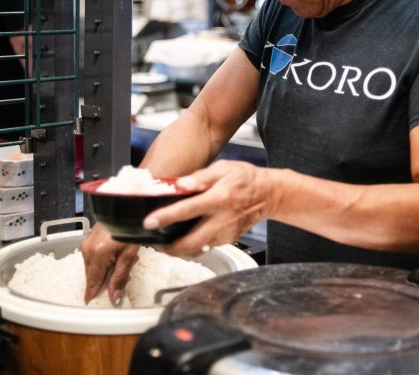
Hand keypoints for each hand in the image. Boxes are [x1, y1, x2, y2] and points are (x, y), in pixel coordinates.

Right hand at [80, 223, 139, 305]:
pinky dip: (104, 260)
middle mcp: (87, 249)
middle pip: (91, 275)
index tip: (91, 305)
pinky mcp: (89, 238)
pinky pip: (93, 256)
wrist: (129, 210)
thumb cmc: (132, 230)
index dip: (92, 294)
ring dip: (105, 270)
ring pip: (92, 266)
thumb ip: (120, 278)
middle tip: (123, 277)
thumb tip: (114, 298)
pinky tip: (117, 255)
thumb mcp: (129, 256)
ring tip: (123, 262)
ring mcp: (87, 243)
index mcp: (97, 255)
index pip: (92, 282)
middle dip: (104, 281)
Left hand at [145, 160, 271, 255]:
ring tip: (167, 241)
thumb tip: (181, 184)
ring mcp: (227, 233)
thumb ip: (201, 176)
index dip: (166, 217)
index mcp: (219, 198)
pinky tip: (187, 236)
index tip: (149, 222)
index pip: (187, 210)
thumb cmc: (245, 179)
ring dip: (180, 248)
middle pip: (191, 242)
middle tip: (155, 242)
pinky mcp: (229, 240)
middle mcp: (223, 219)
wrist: (269, 194)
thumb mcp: (223, 168)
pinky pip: (207, 246)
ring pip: (198, 249)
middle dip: (169, 247)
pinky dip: (194, 245)